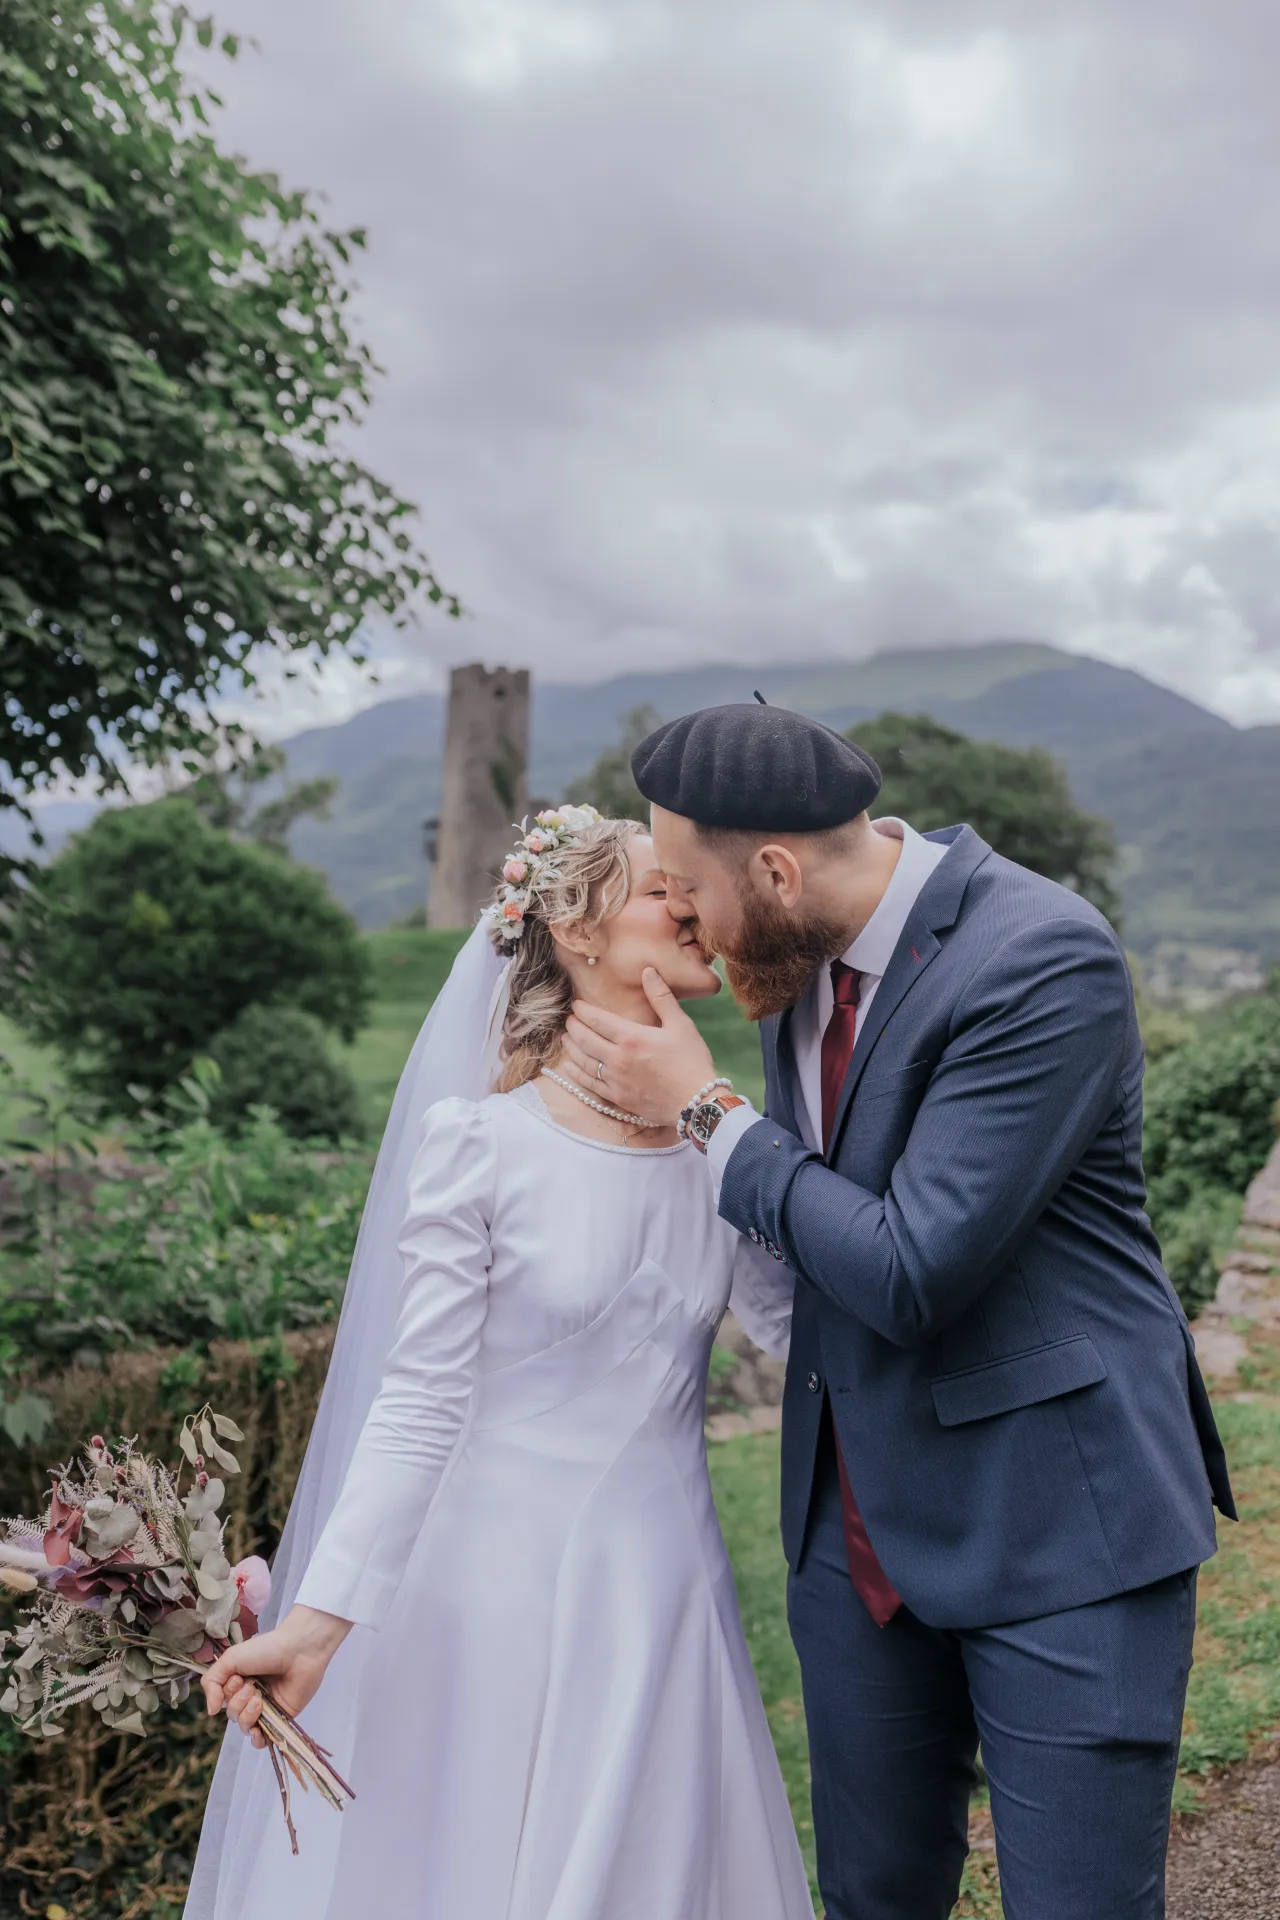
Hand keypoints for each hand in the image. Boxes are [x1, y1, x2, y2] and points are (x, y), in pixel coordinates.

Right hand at [201, 1604, 350, 1748]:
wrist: (299, 1651)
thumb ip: (211, 1683)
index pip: (223, 1701)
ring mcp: (266, 1709)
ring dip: (247, 1715)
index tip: (238, 1678)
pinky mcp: (281, 1718)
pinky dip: (256, 1740)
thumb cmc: (266, 1649)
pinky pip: (263, 1740)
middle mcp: (251, 1696)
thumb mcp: (230, 1659)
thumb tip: (212, 1711)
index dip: (227, 1694)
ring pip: (245, 1728)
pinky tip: (257, 1731)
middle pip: (233, 1715)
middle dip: (238, 1702)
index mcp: (239, 1682)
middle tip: (252, 1686)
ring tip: (259, 1699)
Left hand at [563, 968, 716, 1126]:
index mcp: (632, 1037)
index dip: (583, 1011)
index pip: (598, 1020)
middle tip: (568, 1020)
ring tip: (565, 1038)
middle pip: (585, 1039)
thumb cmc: (691, 1061)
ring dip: (571, 1048)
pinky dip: (576, 1073)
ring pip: (583, 1061)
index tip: (576, 1005)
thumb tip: (648, 971)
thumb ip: (661, 997)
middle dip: (573, 1027)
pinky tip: (569, 1066)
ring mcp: (615, 1080)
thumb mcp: (681, 1024)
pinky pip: (589, 1084)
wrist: (697, 1102)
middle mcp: (618, 1058)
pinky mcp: (617, 1097)